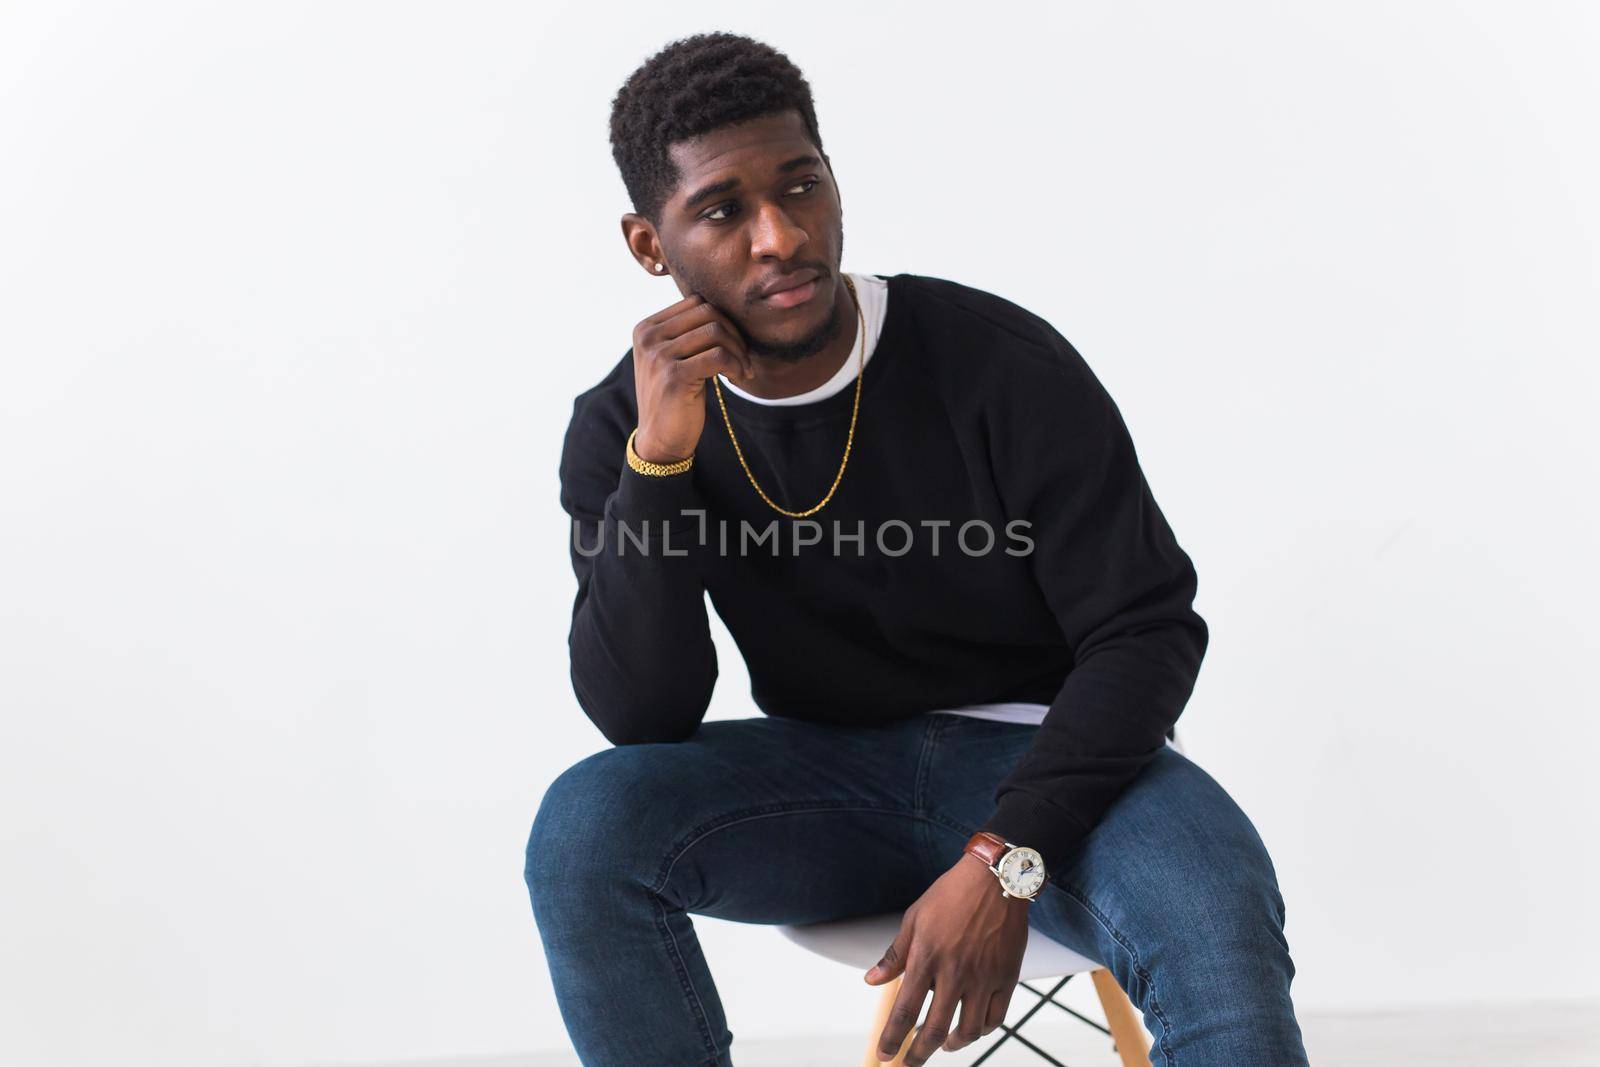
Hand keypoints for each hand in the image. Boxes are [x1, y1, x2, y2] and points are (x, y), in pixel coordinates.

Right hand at [631, 293, 754, 463]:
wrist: (660, 439)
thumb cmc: (674, 397)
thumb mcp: (674, 358)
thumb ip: (688, 332)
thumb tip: (725, 309)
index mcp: (646, 328)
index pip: (696, 303)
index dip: (723, 320)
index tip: (733, 345)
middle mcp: (648, 338)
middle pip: (707, 313)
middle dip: (734, 334)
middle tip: (743, 358)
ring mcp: (658, 356)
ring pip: (715, 332)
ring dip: (738, 352)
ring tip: (742, 371)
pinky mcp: (674, 376)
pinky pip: (719, 356)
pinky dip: (736, 365)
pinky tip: (737, 379)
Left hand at [863, 852, 1030, 1063]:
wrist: (997, 877)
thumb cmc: (951, 894)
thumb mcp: (915, 919)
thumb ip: (895, 955)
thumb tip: (871, 981)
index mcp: (927, 957)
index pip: (904, 1010)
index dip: (893, 1038)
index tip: (885, 1055)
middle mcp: (955, 972)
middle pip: (933, 1029)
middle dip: (918, 1053)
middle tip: (909, 1063)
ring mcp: (983, 977)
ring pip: (967, 1030)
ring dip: (951, 1045)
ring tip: (941, 1046)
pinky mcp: (1007, 977)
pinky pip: (994, 1017)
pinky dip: (981, 1030)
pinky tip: (971, 1029)